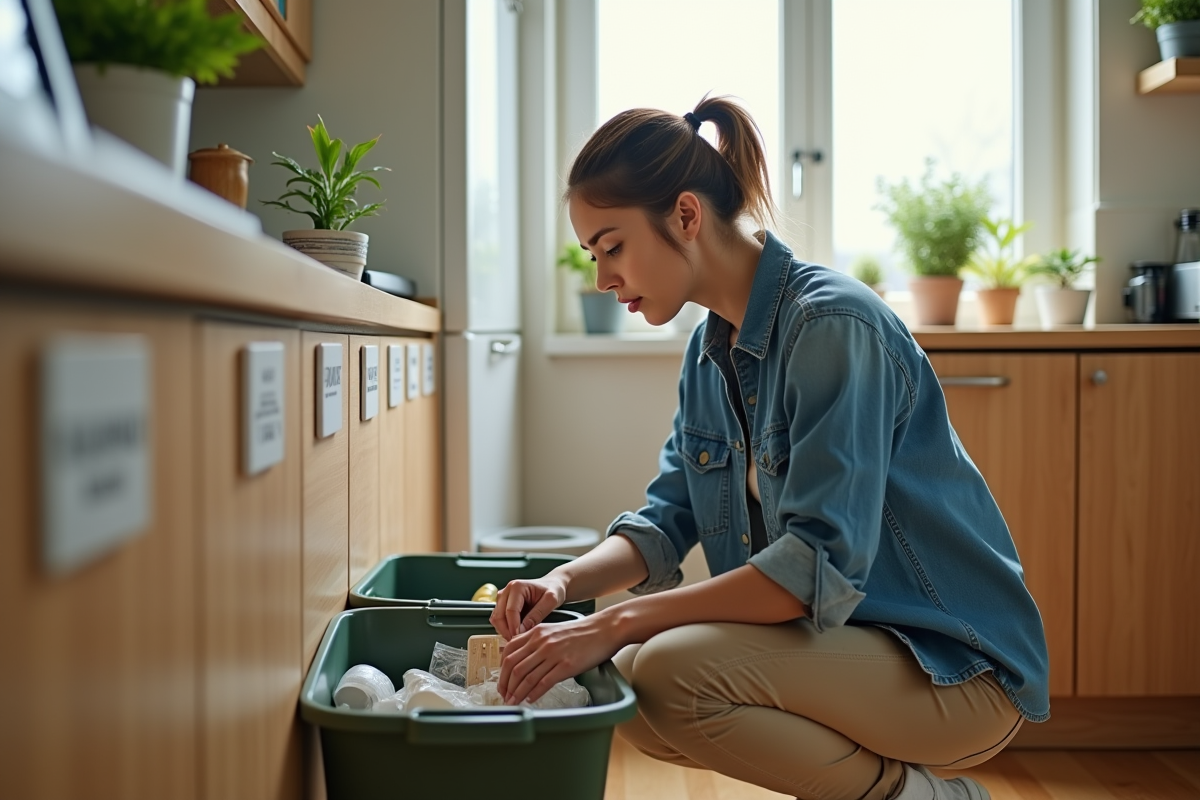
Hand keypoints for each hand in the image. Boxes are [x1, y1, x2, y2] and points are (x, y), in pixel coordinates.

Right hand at [489, 575, 567, 639]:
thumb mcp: (550, 601)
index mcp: (517, 587)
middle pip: (499, 616)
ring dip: (504, 631)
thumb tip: (522, 630)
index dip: (514, 627)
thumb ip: (537, 614)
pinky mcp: (502, 605)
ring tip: (518, 638)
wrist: (553, 585)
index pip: (510, 611)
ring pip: (496, 619)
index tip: (520, 638)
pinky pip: (498, 620)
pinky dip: (504, 628)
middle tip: (518, 642)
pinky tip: (516, 634)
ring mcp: (502, 598)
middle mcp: (506, 591)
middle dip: (507, 631)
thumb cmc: (553, 590)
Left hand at [497, 612, 621, 704]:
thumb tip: (523, 656)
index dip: (502, 668)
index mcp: (537, 632)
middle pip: (514, 666)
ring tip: (513, 702)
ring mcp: (553, 654)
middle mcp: (541, 642)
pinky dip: (533, 694)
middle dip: (505, 684)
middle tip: (504, 695)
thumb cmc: (582, 631)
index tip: (502, 680)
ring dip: (517, 692)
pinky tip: (530, 700)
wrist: (605, 629)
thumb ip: (537, 640)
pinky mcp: (566, 666)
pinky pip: (544, 683)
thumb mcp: (554, 630)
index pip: (509, 651)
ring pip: (526, 676)